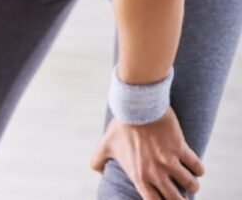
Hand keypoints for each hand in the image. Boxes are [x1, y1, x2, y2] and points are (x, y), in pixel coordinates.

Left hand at [89, 106, 204, 198]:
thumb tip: (98, 171)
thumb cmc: (121, 126)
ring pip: (191, 185)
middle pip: (175, 199)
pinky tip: (196, 169)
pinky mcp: (180, 148)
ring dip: (192, 185)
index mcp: (138, 175)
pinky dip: (198, 170)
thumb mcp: (105, 145)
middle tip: (182, 196)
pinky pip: (197, 167)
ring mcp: (169, 161)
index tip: (164, 198)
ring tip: (191, 183)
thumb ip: (97, 160)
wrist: (136, 106)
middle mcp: (155, 172)